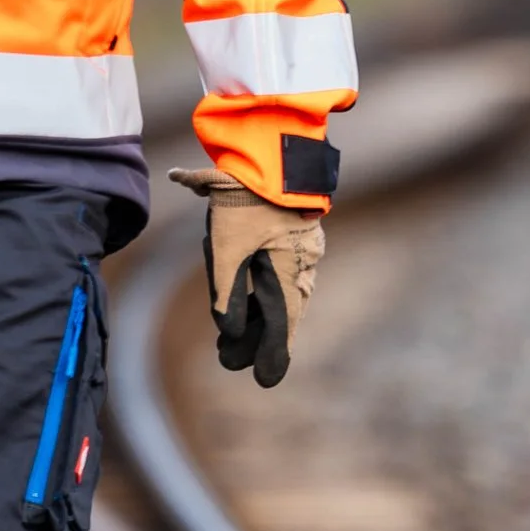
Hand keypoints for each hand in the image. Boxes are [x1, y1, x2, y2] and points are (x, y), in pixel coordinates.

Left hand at [169, 169, 325, 390]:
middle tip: (230, 359)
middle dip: (256, 335)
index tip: (266, 382)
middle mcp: (304, 263)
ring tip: (231, 333)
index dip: (273, 353)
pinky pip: (278, 269)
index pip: (283, 323)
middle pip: (280, 309)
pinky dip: (261, 284)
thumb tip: (228, 329)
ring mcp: (301, 247)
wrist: (268, 148)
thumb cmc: (244, 198)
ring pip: (279, 288)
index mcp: (291, 270)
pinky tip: (243, 292)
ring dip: (256, 310)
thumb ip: (225, 290)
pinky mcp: (292, 233)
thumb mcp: (226, 246)